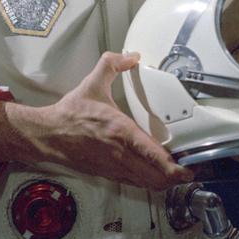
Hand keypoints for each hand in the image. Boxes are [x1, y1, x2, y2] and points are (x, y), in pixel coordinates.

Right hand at [0, 52, 189, 189]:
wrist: (47, 135)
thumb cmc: (71, 114)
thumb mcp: (93, 83)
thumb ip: (112, 65)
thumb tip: (132, 56)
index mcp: (120, 131)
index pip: (152, 155)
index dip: (173, 166)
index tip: (188, 167)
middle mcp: (119, 153)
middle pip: (155, 176)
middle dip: (175, 178)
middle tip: (191, 172)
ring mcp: (114, 167)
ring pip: (146, 183)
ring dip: (164, 182)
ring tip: (179, 176)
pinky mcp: (108, 174)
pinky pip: (135, 183)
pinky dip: (149, 182)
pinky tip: (157, 177)